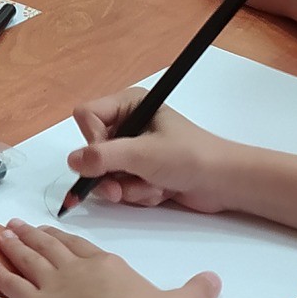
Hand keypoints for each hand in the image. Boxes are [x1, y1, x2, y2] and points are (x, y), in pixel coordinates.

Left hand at [0, 220, 217, 297]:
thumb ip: (196, 290)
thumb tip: (216, 279)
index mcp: (108, 266)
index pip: (82, 246)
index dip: (65, 238)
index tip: (53, 230)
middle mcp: (78, 269)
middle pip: (51, 246)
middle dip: (34, 234)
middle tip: (17, 224)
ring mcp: (55, 285)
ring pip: (30, 259)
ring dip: (14, 246)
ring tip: (1, 235)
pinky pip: (13, 286)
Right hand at [68, 88, 251, 213]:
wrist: (224, 183)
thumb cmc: (189, 157)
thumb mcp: (142, 154)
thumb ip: (103, 157)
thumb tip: (72, 162)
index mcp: (130, 104)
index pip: (86, 116)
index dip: (91, 140)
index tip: (107, 156)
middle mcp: (129, 124)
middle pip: (92, 149)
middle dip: (108, 174)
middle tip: (119, 188)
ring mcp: (135, 150)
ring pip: (106, 173)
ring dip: (126, 187)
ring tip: (150, 188)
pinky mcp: (142, 172)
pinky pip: (121, 185)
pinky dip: (137, 193)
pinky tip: (158, 191)